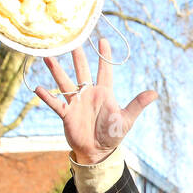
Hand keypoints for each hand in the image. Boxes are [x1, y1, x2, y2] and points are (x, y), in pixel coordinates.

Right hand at [34, 38, 156, 164]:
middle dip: (77, 56)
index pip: (105, 70)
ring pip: (65, 82)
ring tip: (48, 56)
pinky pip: (55, 103)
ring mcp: (77, 103)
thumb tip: (154, 93)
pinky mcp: (67, 114)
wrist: (98, 152)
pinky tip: (38, 88)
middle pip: (82, 70)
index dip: (104, 55)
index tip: (102, 40)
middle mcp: (89, 94)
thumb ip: (137, 105)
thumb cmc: (113, 135)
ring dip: (57, 71)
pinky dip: (47, 97)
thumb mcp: (126, 120)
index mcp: (104, 93)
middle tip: (72, 40)